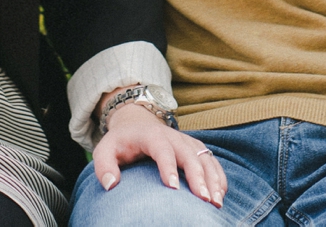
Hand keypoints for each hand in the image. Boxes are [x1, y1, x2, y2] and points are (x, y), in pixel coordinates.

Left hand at [91, 104, 224, 207]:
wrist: (137, 124)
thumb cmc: (121, 142)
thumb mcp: (105, 149)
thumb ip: (103, 166)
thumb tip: (111, 185)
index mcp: (151, 136)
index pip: (162, 149)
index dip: (168, 167)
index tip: (173, 188)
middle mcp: (173, 136)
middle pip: (189, 154)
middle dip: (198, 177)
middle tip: (204, 199)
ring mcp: (187, 141)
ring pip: (204, 157)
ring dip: (212, 178)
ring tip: (216, 201)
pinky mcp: (195, 148)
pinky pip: (211, 161)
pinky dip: (218, 176)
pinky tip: (221, 194)